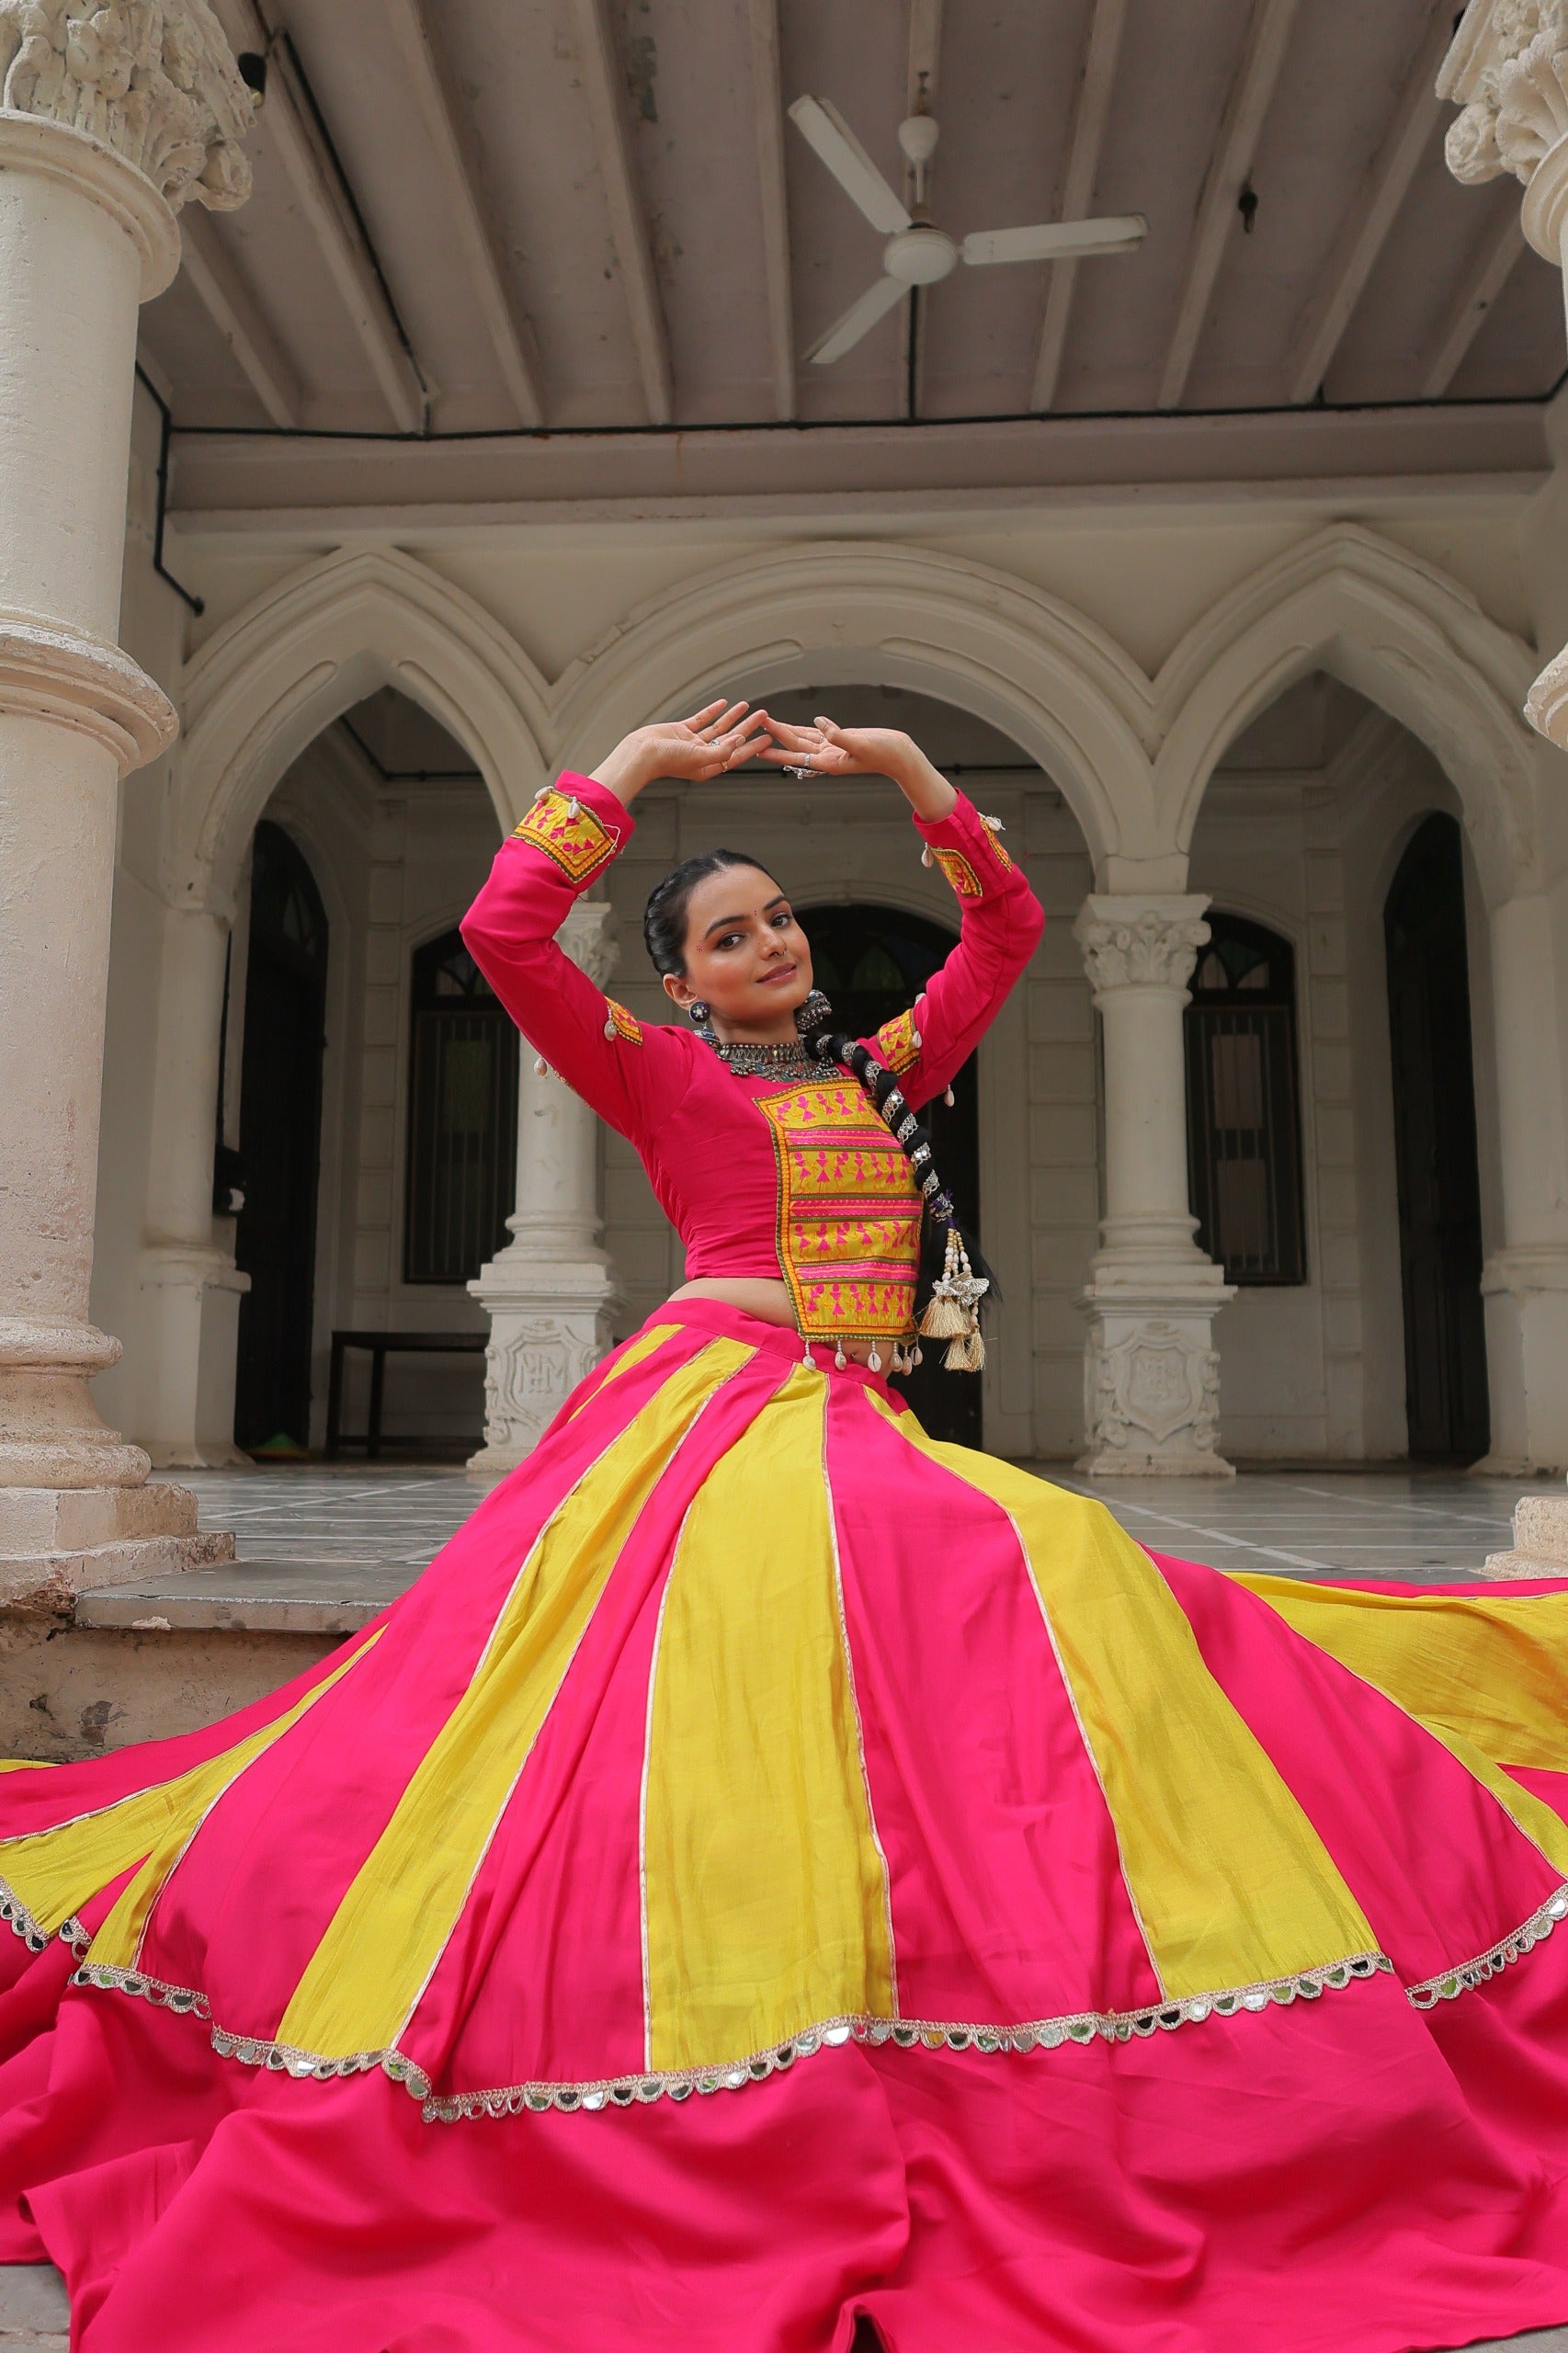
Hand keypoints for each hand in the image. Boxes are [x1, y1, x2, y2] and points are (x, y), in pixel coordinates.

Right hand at [591, 701, 771, 805]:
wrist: (640, 753)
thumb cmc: (667, 761)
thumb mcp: (699, 758)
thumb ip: (722, 752)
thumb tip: (740, 741)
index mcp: (708, 767)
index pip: (736, 755)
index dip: (753, 746)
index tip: (767, 737)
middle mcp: (702, 755)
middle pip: (731, 739)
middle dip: (747, 727)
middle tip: (762, 716)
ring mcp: (692, 743)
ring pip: (718, 728)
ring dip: (733, 717)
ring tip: (747, 706)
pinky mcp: (681, 731)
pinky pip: (701, 719)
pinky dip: (712, 711)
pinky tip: (723, 703)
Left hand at [755, 714, 956, 820]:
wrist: (901, 755)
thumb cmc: (884, 752)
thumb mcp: (861, 743)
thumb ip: (838, 735)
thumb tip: (819, 724)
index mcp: (829, 762)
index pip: (796, 753)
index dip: (776, 748)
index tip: (759, 745)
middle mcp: (828, 757)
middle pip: (796, 744)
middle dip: (776, 734)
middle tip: (758, 723)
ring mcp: (834, 749)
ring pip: (805, 738)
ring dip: (788, 730)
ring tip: (770, 722)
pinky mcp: (842, 740)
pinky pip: (820, 733)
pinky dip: (808, 728)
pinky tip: (799, 724)